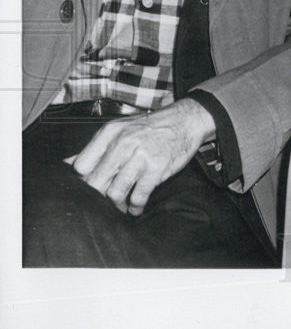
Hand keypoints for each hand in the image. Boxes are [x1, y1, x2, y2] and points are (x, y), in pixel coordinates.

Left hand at [65, 98, 215, 215]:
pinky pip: (139, 196)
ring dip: (117, 205)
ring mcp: (140, 156)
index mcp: (109, 133)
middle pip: (96, 182)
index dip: (83, 180)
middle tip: (103, 203)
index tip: (89, 187)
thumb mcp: (120, 130)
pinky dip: (135, 207)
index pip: (81, 166)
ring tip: (120, 208)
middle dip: (98, 197)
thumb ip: (95, 148)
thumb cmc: (150, 128)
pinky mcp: (156, 168)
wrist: (185, 120)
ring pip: (115, 192)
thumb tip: (67, 165)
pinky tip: (136, 208)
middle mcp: (122, 143)